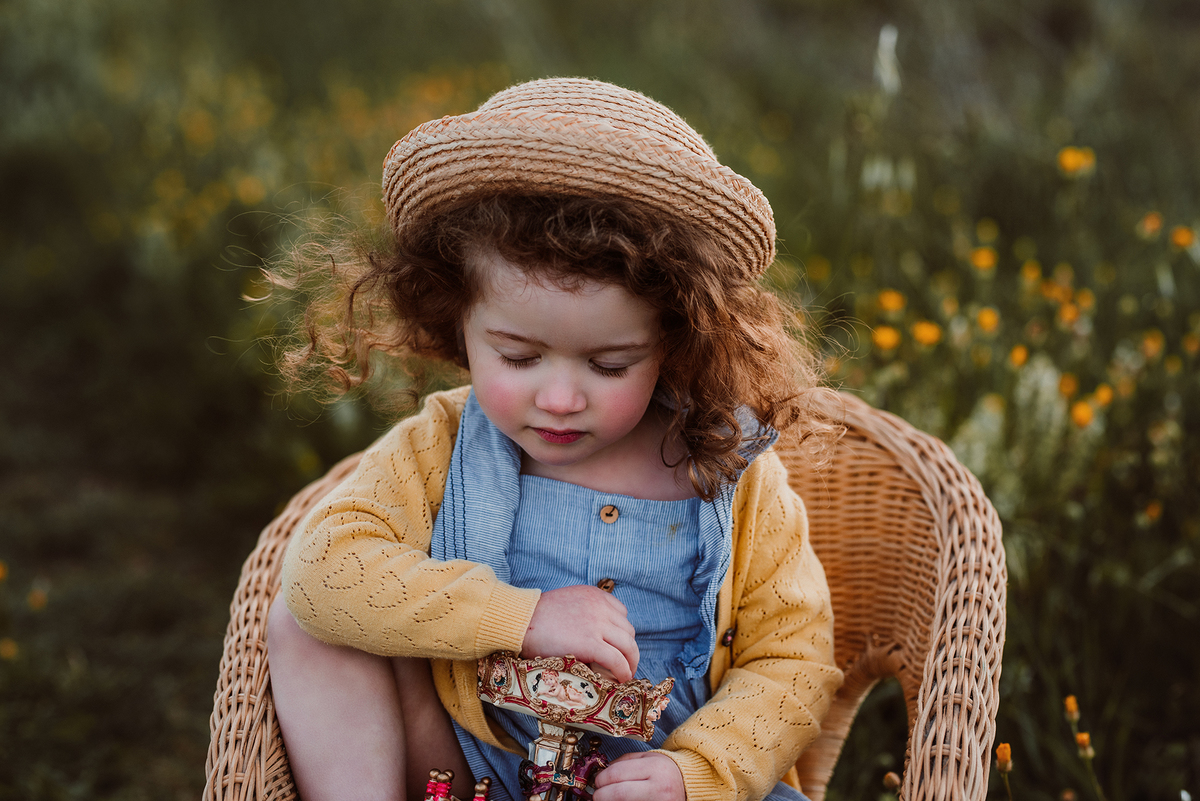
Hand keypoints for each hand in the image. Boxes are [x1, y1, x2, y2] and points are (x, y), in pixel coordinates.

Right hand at [521, 585, 638, 681]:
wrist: (520, 620)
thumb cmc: (535, 616)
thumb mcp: (566, 604)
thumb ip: (583, 613)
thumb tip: (590, 634)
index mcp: (594, 595)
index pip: (621, 613)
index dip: (620, 633)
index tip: (616, 645)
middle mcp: (600, 607)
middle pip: (628, 631)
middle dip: (628, 649)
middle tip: (625, 663)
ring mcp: (597, 625)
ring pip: (628, 645)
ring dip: (630, 662)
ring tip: (625, 674)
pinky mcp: (591, 644)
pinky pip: (617, 660)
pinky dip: (623, 671)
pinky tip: (621, 679)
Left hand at [593, 752, 684, 800]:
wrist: (689, 786)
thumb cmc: (666, 772)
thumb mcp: (648, 758)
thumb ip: (624, 762)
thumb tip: (601, 773)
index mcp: (655, 768)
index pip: (616, 774)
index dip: (601, 779)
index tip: (597, 781)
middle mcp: (659, 788)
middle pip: (617, 794)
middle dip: (601, 795)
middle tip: (598, 794)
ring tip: (609, 798)